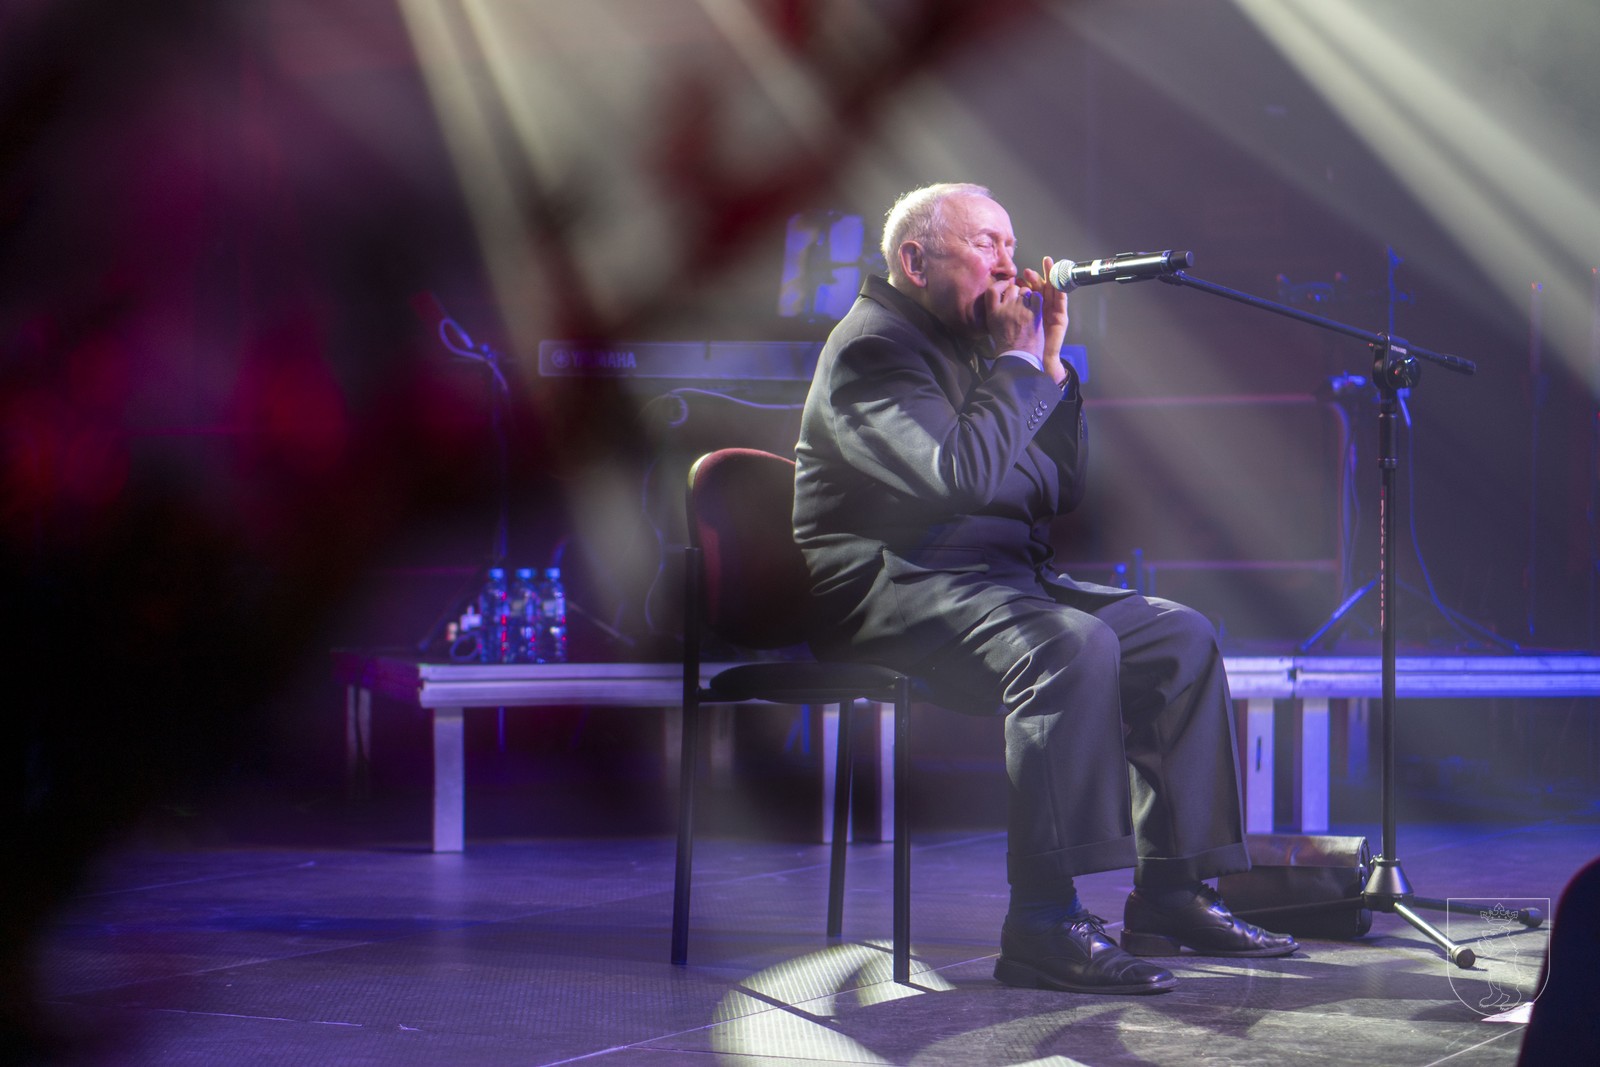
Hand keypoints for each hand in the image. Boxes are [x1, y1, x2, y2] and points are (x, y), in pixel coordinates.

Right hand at [981, 282, 1044, 361]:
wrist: (1019, 357)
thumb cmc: (1006, 345)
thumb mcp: (993, 326)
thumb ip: (995, 311)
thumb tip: (1001, 298)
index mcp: (993, 312)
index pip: (992, 290)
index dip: (1000, 285)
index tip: (1005, 287)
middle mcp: (1005, 308)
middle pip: (1012, 288)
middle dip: (1017, 292)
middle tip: (1020, 303)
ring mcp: (1020, 309)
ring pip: (1026, 291)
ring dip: (1028, 296)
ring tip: (1028, 308)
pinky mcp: (1034, 313)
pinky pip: (1036, 296)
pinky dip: (1037, 300)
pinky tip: (1036, 308)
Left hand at [1020, 256, 1070, 385]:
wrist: (1034, 359)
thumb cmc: (1026, 343)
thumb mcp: (1017, 322)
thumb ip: (1014, 308)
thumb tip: (1006, 292)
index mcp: (1033, 308)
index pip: (1032, 289)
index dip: (1028, 280)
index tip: (1023, 272)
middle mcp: (1044, 307)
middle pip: (1042, 286)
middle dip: (1039, 275)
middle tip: (1033, 267)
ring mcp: (1054, 311)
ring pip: (1053, 290)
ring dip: (1051, 276)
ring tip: (1048, 265)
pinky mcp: (1061, 317)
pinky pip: (1062, 300)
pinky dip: (1061, 289)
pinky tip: (1059, 280)